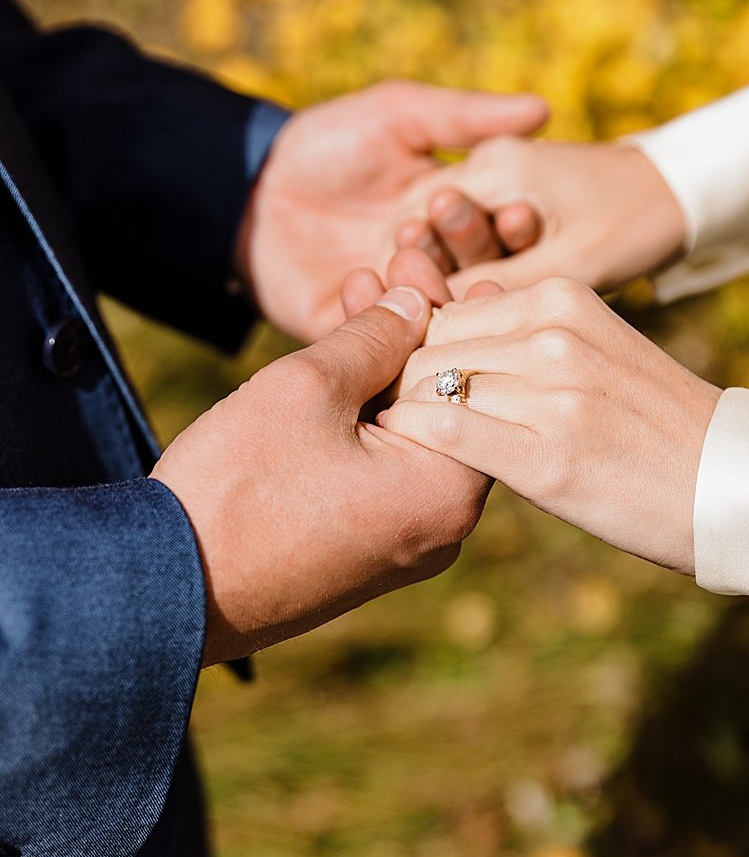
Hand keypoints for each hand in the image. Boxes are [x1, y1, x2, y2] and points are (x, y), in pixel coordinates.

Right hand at [151, 285, 491, 664]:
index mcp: (450, 489)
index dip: (451, 313)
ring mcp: (409, 545)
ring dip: (388, 370)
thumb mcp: (308, 389)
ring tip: (362, 296)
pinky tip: (342, 368)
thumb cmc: (236, 490)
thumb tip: (418, 302)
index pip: (477, 383)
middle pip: (448, 406)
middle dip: (417, 333)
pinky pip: (385, 471)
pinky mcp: (370, 554)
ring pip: (413, 435)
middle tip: (396, 267)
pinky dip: (369, 419)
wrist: (164, 592)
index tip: (432, 264)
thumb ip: (374, 338)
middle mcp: (446, 526)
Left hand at [236, 80, 548, 341]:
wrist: (246, 191)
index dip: (517, 226)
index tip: (516, 211)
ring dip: (429, 278)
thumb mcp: (398, 117)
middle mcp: (445, 271)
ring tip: (402, 245)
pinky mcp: (363, 339)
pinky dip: (380, 307)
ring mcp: (406, 309)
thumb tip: (545, 108)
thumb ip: (466, 117)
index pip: (511, 237)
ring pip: (444, 312)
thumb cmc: (325, 146)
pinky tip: (362, 272)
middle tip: (436, 220)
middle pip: (485, 276)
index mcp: (463, 223)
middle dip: (469, 249)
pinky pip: (389, 341)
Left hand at [376, 277, 721, 573]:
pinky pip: (445, 436)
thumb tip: (434, 331)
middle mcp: (555, 335)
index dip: (415, 353)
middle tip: (398, 424)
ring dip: (408, 421)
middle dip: (403, 386)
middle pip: (429, 348)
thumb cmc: (653, 422)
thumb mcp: (596, 348)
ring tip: (404, 453)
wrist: (726, 482)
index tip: (415, 391)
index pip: (446, 312)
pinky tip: (419, 469)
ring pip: (429, 389)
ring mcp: (553, 395)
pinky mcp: (547, 458)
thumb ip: (526, 334)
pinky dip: (417, 448)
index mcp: (564, 298)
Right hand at [392, 137, 687, 296]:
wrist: (685, 193)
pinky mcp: (520, 201)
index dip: (407, 268)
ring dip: (452, 276)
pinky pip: (484, 239)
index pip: (415, 216)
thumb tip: (438, 324)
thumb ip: (505, 286)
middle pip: (429, 226)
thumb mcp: (575, 261)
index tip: (403, 314)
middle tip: (418, 324)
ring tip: (445, 325)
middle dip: (425, 274)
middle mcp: (489, 165)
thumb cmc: (639, 220)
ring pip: (455, 237)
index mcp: (494, 165)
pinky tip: (481, 311)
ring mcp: (504, 181)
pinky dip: (481, 271)